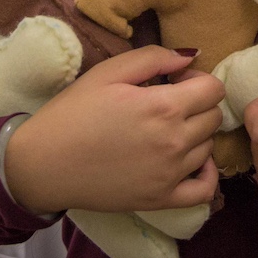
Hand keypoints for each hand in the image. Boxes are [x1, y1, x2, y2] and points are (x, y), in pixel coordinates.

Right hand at [4, 46, 224, 215]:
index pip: (213, 89)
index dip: (197, 79)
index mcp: (163, 107)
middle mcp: (174, 142)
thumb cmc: (73, 112)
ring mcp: (170, 175)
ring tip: (167, 129)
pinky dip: (207, 174)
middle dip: (197, 103)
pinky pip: (205, 190)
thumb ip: (154, 57)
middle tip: (167, 103)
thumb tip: (190, 56)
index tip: (173, 82)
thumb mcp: (109, 71)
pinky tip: (190, 161)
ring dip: (197, 133)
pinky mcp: (161, 201)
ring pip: (209, 146)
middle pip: (214, 116)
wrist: (43, 164)